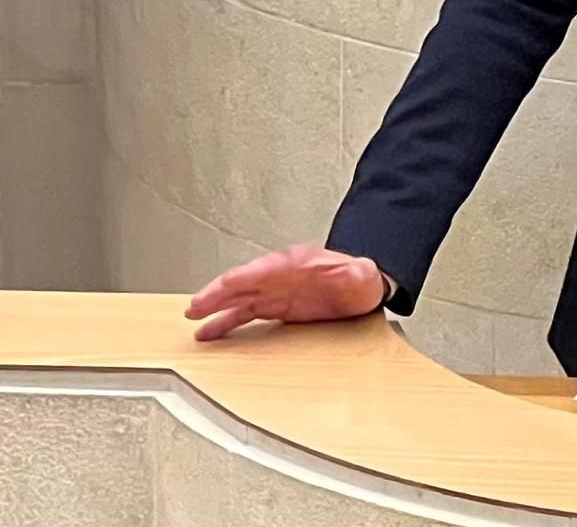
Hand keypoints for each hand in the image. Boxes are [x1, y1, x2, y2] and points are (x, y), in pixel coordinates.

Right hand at [186, 243, 385, 340]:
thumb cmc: (358, 279)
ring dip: (216, 311)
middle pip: (240, 284)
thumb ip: (350, 272)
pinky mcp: (276, 307)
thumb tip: (348, 269)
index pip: (258, 271)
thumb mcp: (359, 273)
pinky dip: (227, 322)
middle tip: (193, 309)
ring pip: (238, 300)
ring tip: (194, 323)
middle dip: (215, 296)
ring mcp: (275, 292)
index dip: (236, 281)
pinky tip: (212, 332)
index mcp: (294, 263)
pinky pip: (246, 313)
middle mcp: (279, 276)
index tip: (218, 290)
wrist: (364, 289)